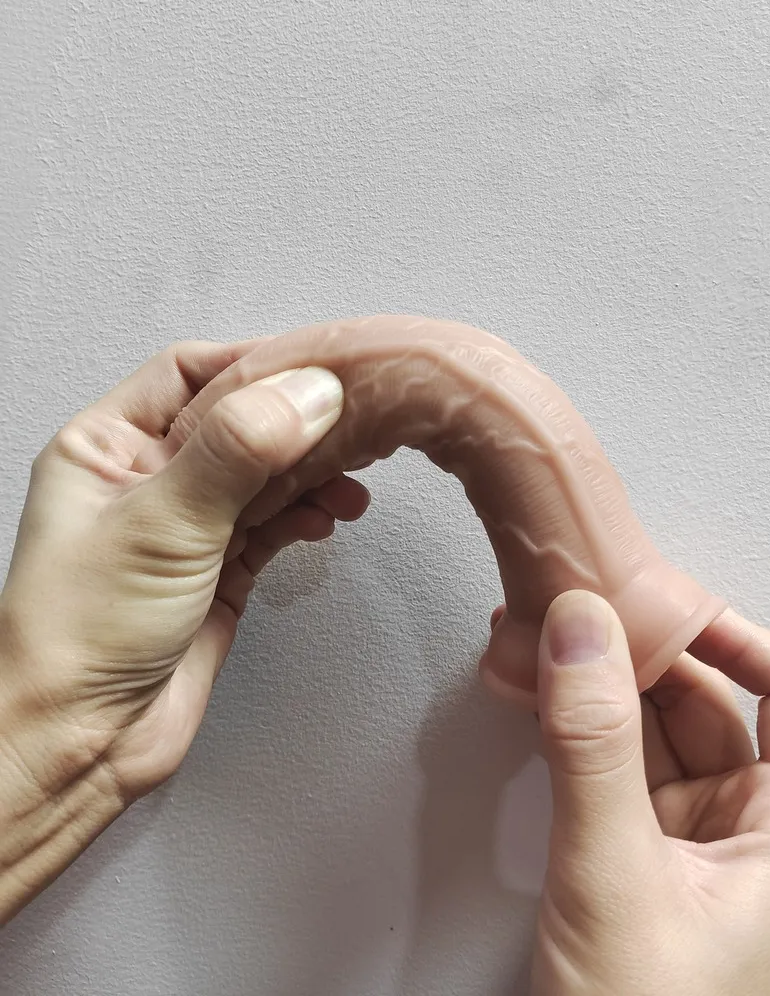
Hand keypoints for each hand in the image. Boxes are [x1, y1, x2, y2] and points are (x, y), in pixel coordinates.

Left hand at [0, 340, 367, 919]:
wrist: (80, 746)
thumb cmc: (75, 639)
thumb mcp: (161, 523)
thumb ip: (235, 451)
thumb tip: (304, 392)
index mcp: (107, 445)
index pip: (192, 371)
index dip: (258, 364)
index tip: (321, 367)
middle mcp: (147, 478)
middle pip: (238, 420)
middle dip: (297, 419)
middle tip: (352, 417)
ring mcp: (186, 526)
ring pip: (265, 472)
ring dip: (312, 469)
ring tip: (350, 475)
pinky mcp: (219, 570)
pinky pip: (275, 521)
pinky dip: (308, 513)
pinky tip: (329, 515)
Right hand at [520, 592, 769, 995]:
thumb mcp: (615, 880)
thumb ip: (592, 750)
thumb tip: (584, 633)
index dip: (742, 637)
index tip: (666, 610)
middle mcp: (741, 825)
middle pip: (708, 698)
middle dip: (645, 652)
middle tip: (579, 612)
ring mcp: (682, 840)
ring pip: (649, 727)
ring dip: (599, 683)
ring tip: (545, 641)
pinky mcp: (628, 855)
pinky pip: (607, 764)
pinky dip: (572, 724)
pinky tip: (535, 698)